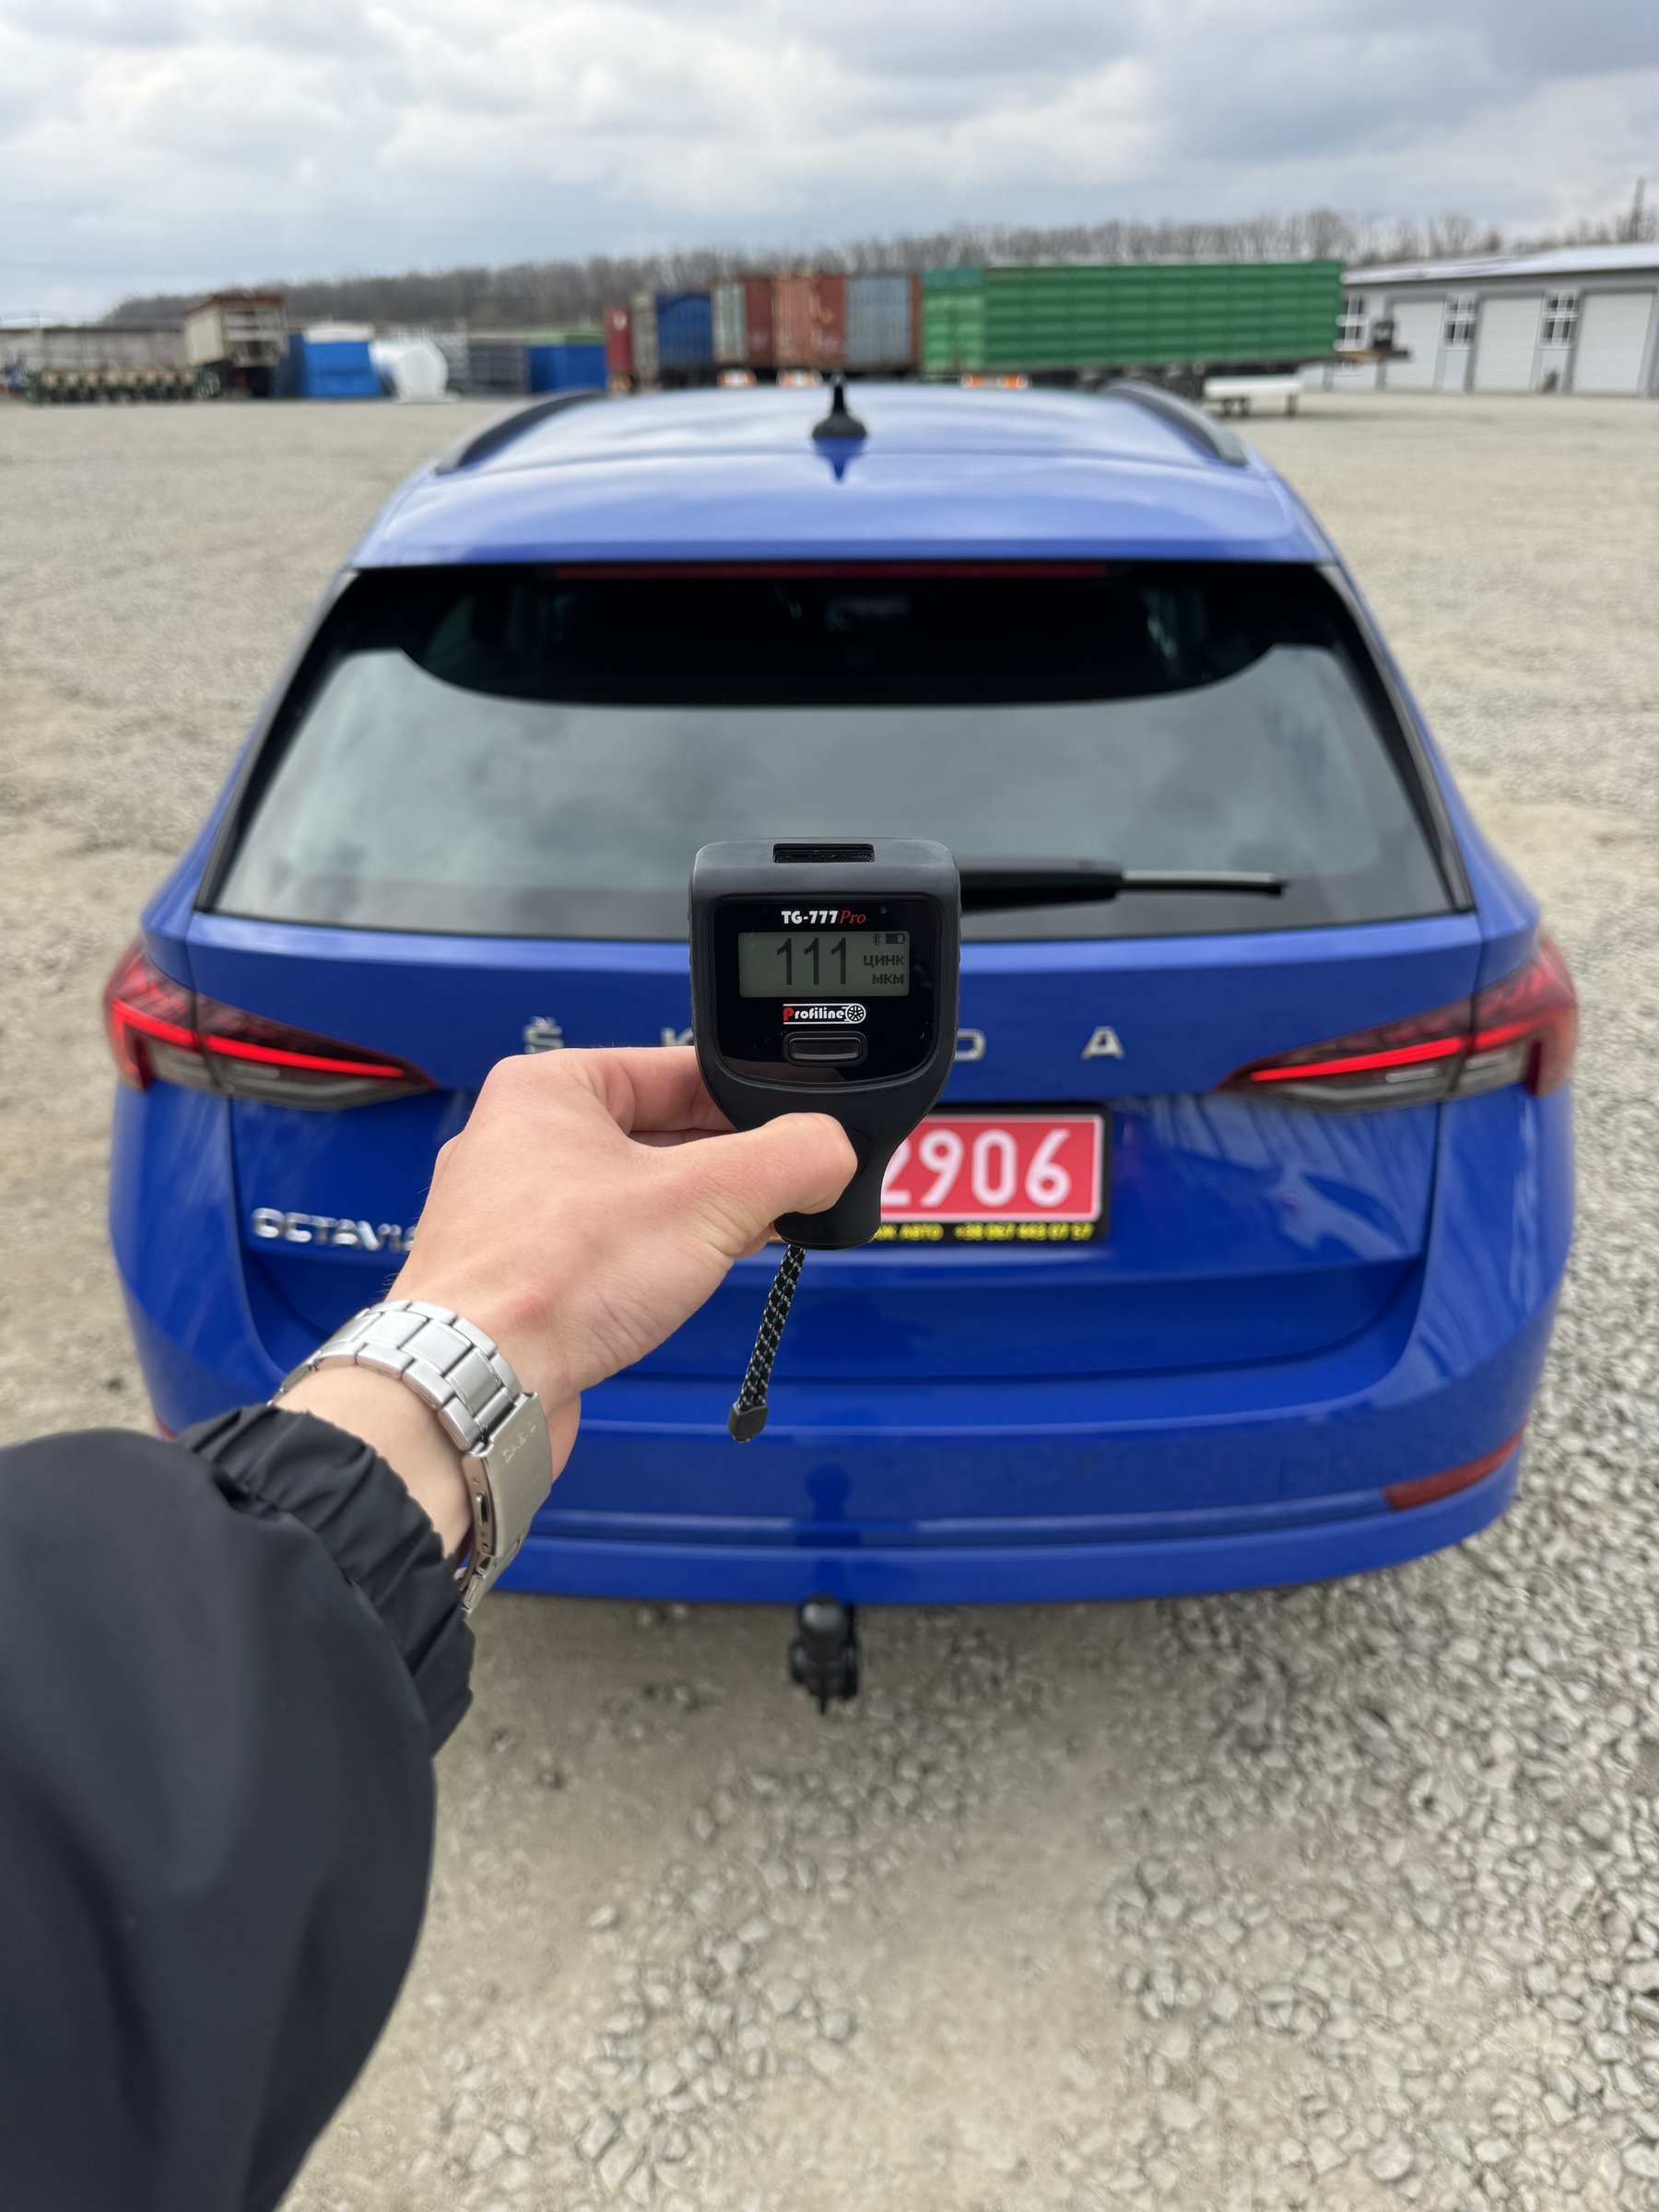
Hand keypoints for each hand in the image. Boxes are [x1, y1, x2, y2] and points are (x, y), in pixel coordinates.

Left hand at [287, 1050, 853, 1549]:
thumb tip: (833, 1151)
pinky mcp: (519, 1278)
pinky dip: (653, 1262)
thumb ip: (789, 1161)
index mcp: (549, 1088)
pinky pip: (605, 1252)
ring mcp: (513, 1214)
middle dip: (728, 1167)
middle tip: (784, 1193)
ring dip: (694, 1219)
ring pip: (633, 1197)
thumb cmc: (549, 1282)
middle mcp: (520, 1141)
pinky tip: (685, 1285)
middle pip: (660, 1135)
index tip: (800, 1130)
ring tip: (745, 1239)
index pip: (678, 1071)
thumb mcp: (706, 1201)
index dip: (750, 1101)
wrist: (477, 1388)